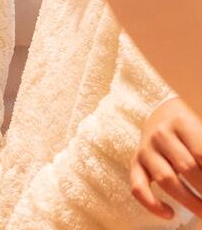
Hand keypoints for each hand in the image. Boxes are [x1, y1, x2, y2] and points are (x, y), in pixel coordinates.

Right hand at [131, 97, 201, 218]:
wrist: (163, 116)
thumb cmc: (191, 129)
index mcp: (180, 122)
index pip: (201, 154)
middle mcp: (160, 134)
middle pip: (186, 167)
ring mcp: (145, 149)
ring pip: (165, 179)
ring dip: (189, 201)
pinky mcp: (136, 162)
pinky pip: (138, 185)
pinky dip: (151, 203)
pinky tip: (170, 214)